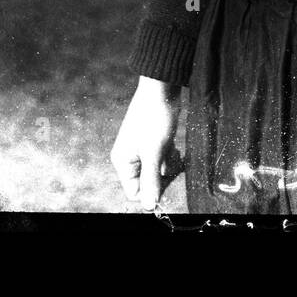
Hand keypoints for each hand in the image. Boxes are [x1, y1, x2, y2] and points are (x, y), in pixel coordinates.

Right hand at [110, 76, 183, 209]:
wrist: (162, 89)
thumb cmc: (154, 118)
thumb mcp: (154, 152)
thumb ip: (151, 180)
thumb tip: (149, 206)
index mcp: (122, 162)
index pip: (135, 192)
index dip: (153, 191)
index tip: (167, 179)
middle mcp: (129, 158)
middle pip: (147, 183)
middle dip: (163, 175)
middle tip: (172, 160)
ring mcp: (141, 150)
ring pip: (157, 172)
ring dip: (169, 165)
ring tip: (173, 150)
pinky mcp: (153, 143)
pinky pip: (162, 160)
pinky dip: (170, 157)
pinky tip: (174, 146)